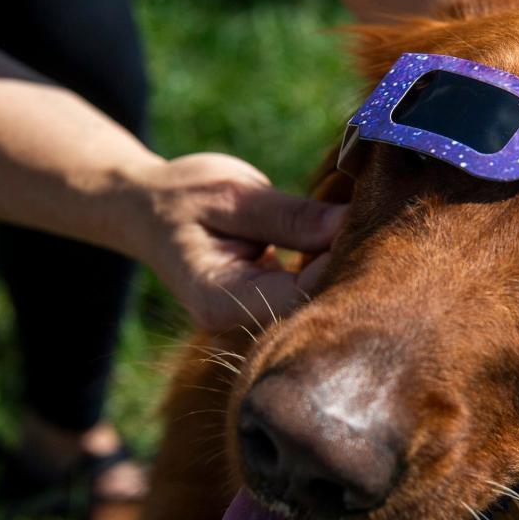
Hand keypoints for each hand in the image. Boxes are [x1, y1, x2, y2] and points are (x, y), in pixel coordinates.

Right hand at [124, 153, 345, 330]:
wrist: (146, 213)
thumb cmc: (182, 196)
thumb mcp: (233, 193)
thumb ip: (290, 215)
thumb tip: (349, 224)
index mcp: (220, 301)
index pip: (299, 295)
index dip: (338, 261)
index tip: (362, 222)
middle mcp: (237, 325)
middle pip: (312, 307)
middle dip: (346, 267)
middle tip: (371, 223)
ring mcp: (252, 323)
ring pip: (316, 303)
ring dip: (342, 267)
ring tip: (358, 227)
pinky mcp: (268, 310)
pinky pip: (310, 295)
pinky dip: (328, 268)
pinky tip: (342, 240)